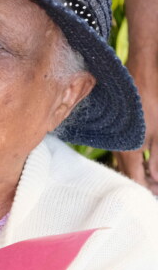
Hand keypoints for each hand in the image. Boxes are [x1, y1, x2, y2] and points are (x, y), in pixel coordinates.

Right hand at [115, 55, 157, 193]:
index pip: (134, 180)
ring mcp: (116, 139)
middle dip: (143, 182)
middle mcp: (119, 147)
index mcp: (130, 150)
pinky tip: (144, 159)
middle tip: (156, 185)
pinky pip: (123, 152)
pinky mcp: (117, 132)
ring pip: (125, 164)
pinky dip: (134, 160)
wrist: (140, 76)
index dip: (146, 190)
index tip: (155, 193)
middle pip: (128, 174)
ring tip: (152, 174)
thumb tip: (156, 179)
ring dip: (139, 171)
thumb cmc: (152, 101)